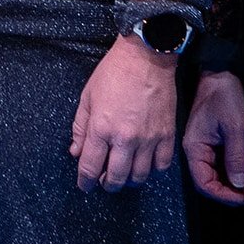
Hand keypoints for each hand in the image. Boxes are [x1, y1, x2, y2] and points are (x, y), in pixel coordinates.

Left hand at [70, 33, 179, 192]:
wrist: (145, 58)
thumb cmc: (113, 73)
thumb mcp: (87, 97)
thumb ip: (79, 127)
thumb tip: (76, 151)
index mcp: (101, 129)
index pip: (90, 167)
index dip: (85, 182)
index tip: (85, 186)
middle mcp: (124, 139)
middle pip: (115, 178)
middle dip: (107, 184)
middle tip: (104, 181)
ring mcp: (148, 139)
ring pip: (139, 176)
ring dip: (129, 180)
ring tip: (124, 174)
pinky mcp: (166, 135)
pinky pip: (161, 165)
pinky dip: (152, 169)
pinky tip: (146, 163)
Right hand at [183, 70, 243, 205]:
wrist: (221, 71)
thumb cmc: (225, 95)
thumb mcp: (235, 126)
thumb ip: (236, 156)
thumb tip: (240, 183)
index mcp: (194, 147)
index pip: (204, 183)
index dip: (224, 195)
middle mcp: (195, 149)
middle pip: (209, 182)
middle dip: (230, 192)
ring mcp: (203, 145)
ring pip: (215, 174)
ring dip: (232, 183)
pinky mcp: (211, 140)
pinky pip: (219, 163)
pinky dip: (232, 171)